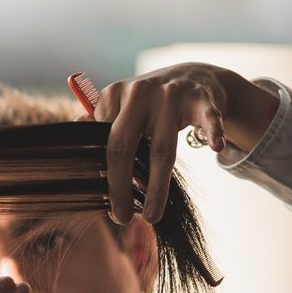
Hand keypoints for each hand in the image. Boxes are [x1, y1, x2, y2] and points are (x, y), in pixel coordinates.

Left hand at [94, 63, 279, 224]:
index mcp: (113, 96)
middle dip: (120, 186)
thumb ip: (99, 127)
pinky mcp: (201, 97)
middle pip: (124, 146)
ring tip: (152, 215)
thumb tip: (75, 148)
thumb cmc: (149, 103)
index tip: (106, 205)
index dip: (104, 176)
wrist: (192, 74)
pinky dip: (213, 132)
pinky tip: (215, 148)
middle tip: (121, 218)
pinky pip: (208, 117)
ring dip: (158, 186)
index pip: (103, 143)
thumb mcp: (120, 108)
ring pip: (163, 146)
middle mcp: (139, 93)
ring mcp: (171, 93)